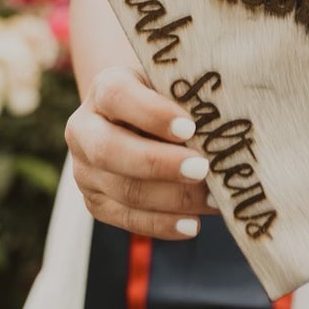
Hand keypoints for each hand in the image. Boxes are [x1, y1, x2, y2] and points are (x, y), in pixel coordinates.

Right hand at [65, 65, 214, 238]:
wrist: (141, 119)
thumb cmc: (168, 96)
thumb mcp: (173, 84)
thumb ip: (189, 95)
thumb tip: (224, 121)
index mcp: (103, 88)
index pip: (117, 96)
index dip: (152, 114)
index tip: (190, 128)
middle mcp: (84, 129)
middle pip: (110, 150)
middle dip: (159, 164)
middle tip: (203, 168)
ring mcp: (85, 170)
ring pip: (123, 190)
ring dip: (172, 198)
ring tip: (212, 199)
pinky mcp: (96, 202)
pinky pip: (128, 219)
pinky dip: (163, 224)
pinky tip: (193, 224)